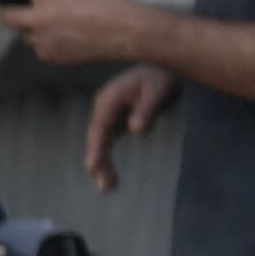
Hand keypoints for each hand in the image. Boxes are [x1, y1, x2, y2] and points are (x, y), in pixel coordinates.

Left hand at [7, 0, 148, 71]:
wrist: (125, 31)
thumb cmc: (109, 3)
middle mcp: (38, 19)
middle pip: (5, 16)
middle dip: (9, 11)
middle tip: (18, 8)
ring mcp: (42, 40)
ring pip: (25, 35)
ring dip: (33, 29)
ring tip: (55, 24)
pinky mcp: (50, 56)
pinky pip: (40, 48)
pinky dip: (47, 43)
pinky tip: (65, 37)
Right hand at [80, 64, 174, 194]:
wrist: (162, 68)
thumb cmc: (161, 77)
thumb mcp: (158, 90)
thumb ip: (146, 109)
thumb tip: (135, 130)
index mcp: (110, 98)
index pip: (99, 126)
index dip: (95, 147)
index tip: (92, 165)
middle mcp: (103, 107)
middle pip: (96, 137)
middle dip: (98, 162)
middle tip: (105, 186)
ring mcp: (108, 114)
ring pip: (100, 142)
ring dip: (101, 164)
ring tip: (108, 187)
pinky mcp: (115, 120)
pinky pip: (107, 141)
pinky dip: (106, 157)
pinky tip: (111, 176)